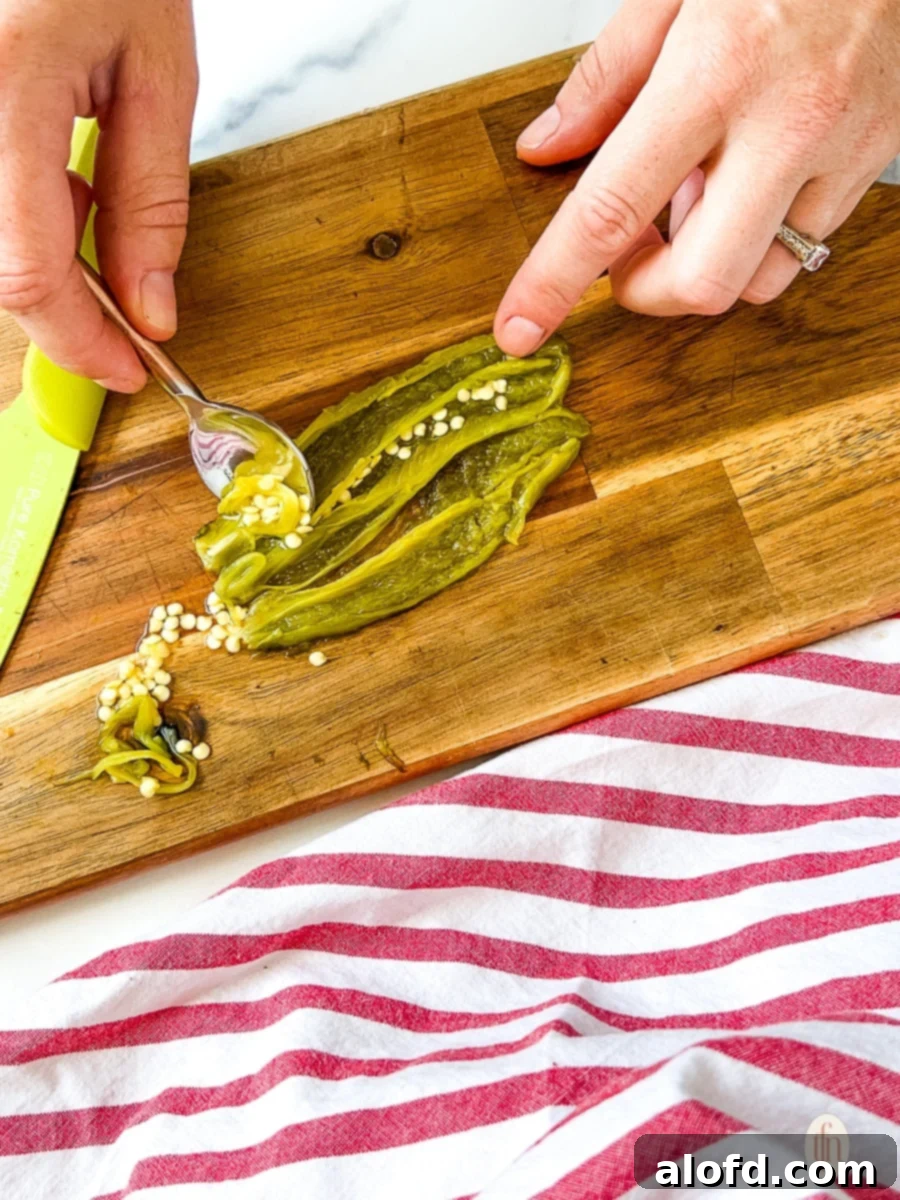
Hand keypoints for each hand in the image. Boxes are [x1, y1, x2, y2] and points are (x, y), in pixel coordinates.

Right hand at [0, 0, 196, 390]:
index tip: (127, 368)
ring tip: (73, 177)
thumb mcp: (154, 69)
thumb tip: (148, 309)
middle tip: (113, 262)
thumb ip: (150, 200)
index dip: (78, 343)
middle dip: (62, 298)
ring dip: (34, 249)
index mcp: (7, 82)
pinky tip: (40, 165)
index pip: (26, 272)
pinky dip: (14, 215)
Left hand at [495, 0, 899, 354]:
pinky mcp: (876, 157)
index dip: (555, 282)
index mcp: (715, 72)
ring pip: (758, 281)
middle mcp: (785, 122)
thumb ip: (605, 77)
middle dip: (647, 288)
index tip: (520, 326)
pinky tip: (746, 184)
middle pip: (700, 281)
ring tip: (698, 196)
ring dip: (707, 265)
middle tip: (629, 249)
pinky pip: (807, 246)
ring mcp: (840, 148)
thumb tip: (547, 148)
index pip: (611, 209)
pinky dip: (759, 239)